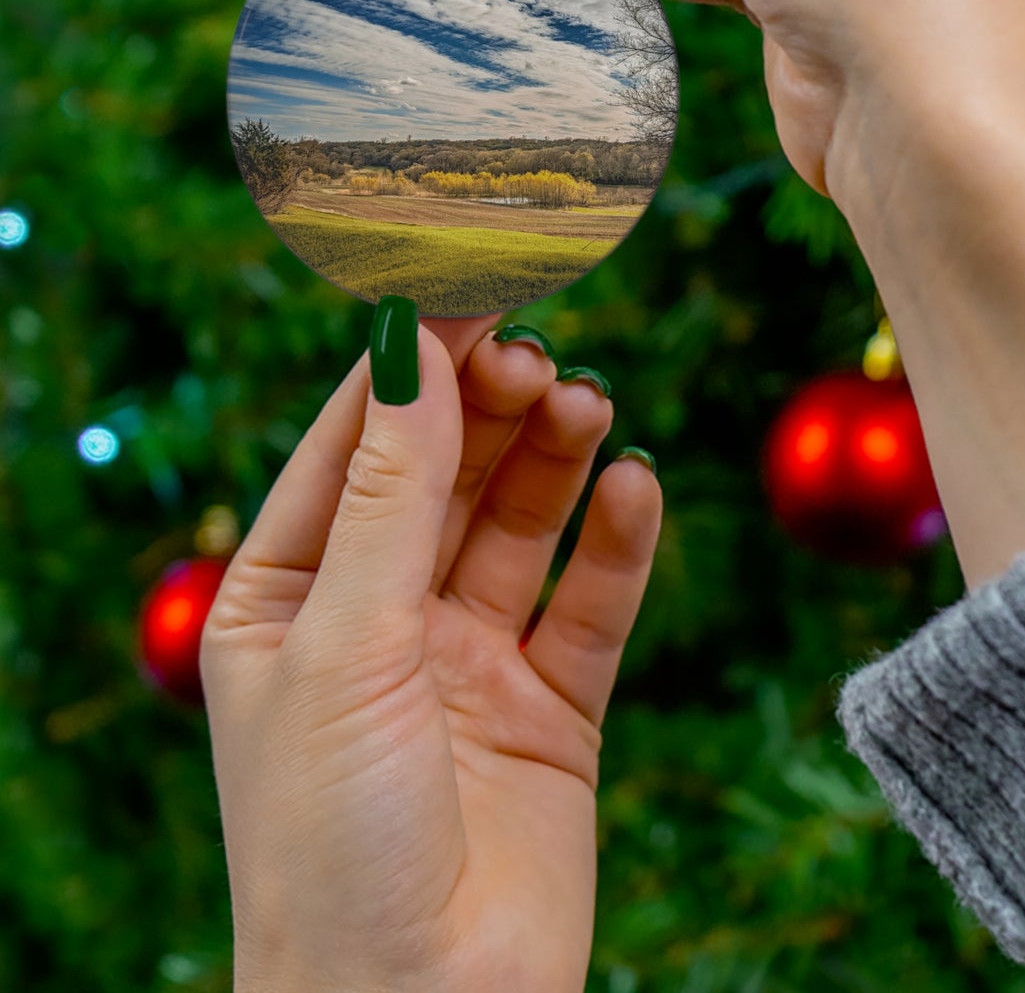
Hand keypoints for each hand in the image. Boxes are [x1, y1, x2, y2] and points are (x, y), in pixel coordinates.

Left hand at [201, 313, 661, 992]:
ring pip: (521, 523)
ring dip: (555, 457)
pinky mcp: (552, 706)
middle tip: (537, 353)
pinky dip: (618, 542)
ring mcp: (469, 660)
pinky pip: (592, 602)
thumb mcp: (346, 644)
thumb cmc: (331, 843)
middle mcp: (379, 618)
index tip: (470, 282)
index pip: (354, 444)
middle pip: (446, 472)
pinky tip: (635, 488)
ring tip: (587, 404)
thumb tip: (412, 344)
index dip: (411, 363)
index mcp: (288, 598)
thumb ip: (391, 492)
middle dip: (489, 407)